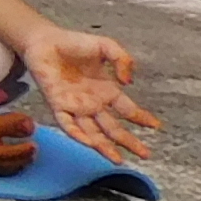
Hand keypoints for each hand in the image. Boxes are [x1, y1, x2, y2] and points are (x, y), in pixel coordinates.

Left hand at [16, 26, 157, 164]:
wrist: (44, 40)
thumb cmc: (74, 44)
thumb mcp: (106, 47)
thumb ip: (122, 59)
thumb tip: (127, 82)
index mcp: (107, 90)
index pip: (128, 109)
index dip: (142, 118)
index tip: (156, 126)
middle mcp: (93, 103)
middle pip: (114, 128)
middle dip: (130, 142)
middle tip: (146, 154)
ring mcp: (76, 106)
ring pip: (93, 132)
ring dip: (105, 146)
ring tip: (119, 160)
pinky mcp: (58, 104)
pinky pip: (68, 124)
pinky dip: (78, 134)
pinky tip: (90, 144)